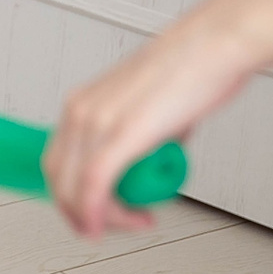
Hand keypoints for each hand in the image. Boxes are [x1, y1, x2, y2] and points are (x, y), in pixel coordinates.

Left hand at [44, 0, 260, 238]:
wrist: (214, 46)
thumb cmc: (192, 70)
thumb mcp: (155, 110)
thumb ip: (148, 136)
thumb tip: (156, 157)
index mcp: (82, 103)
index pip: (58, 163)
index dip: (72, 197)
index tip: (96, 213)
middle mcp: (80, 110)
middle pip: (58, 181)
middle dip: (81, 214)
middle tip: (113, 227)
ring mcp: (96, 121)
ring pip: (76, 188)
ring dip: (104, 217)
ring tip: (138, 221)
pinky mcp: (120, 132)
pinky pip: (95, 183)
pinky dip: (101, 212)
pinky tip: (118, 222)